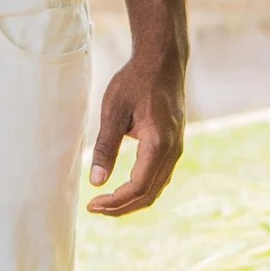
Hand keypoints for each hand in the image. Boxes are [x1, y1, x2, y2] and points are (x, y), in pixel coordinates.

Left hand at [87, 45, 184, 217]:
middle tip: (94, 209)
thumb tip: (96, 181)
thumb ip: (105, 148)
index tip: (92, 205)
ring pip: (157, 188)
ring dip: (133, 200)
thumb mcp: (113, 112)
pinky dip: (143, 188)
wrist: (162, 61)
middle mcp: (173, 150)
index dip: (115, 202)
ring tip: (106, 203)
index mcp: (159, 143)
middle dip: (121, 207)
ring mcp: (177, 148)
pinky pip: (160, 176)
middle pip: (149, 194)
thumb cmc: (135, 82)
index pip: (138, 186)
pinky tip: (124, 187)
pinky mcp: (175, 144)